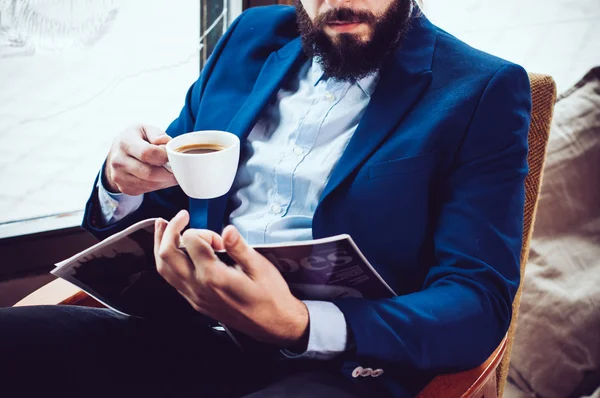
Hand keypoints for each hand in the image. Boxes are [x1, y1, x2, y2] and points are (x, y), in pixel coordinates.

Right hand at [104, 124, 177, 194]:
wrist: (116, 154)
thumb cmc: (134, 139)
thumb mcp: (144, 129)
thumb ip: (157, 134)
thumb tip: (167, 144)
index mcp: (125, 143)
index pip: (147, 153)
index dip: (164, 156)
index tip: (171, 155)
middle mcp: (119, 161)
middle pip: (150, 173)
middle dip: (168, 172)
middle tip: (177, 167)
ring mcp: (120, 177)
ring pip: (151, 184)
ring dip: (166, 180)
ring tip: (171, 172)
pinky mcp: (125, 188)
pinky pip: (148, 190)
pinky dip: (159, 185)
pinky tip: (161, 177)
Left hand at [154, 210, 308, 347]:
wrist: (273, 324)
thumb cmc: (270, 295)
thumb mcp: (260, 267)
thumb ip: (239, 247)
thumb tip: (227, 230)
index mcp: (214, 277)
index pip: (191, 242)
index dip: (204, 232)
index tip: (221, 239)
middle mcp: (198, 288)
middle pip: (166, 254)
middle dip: (169, 230)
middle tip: (180, 217)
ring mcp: (194, 297)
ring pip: (163, 269)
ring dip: (161, 245)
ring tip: (164, 227)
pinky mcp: (195, 302)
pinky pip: (172, 280)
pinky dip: (168, 261)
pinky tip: (175, 251)